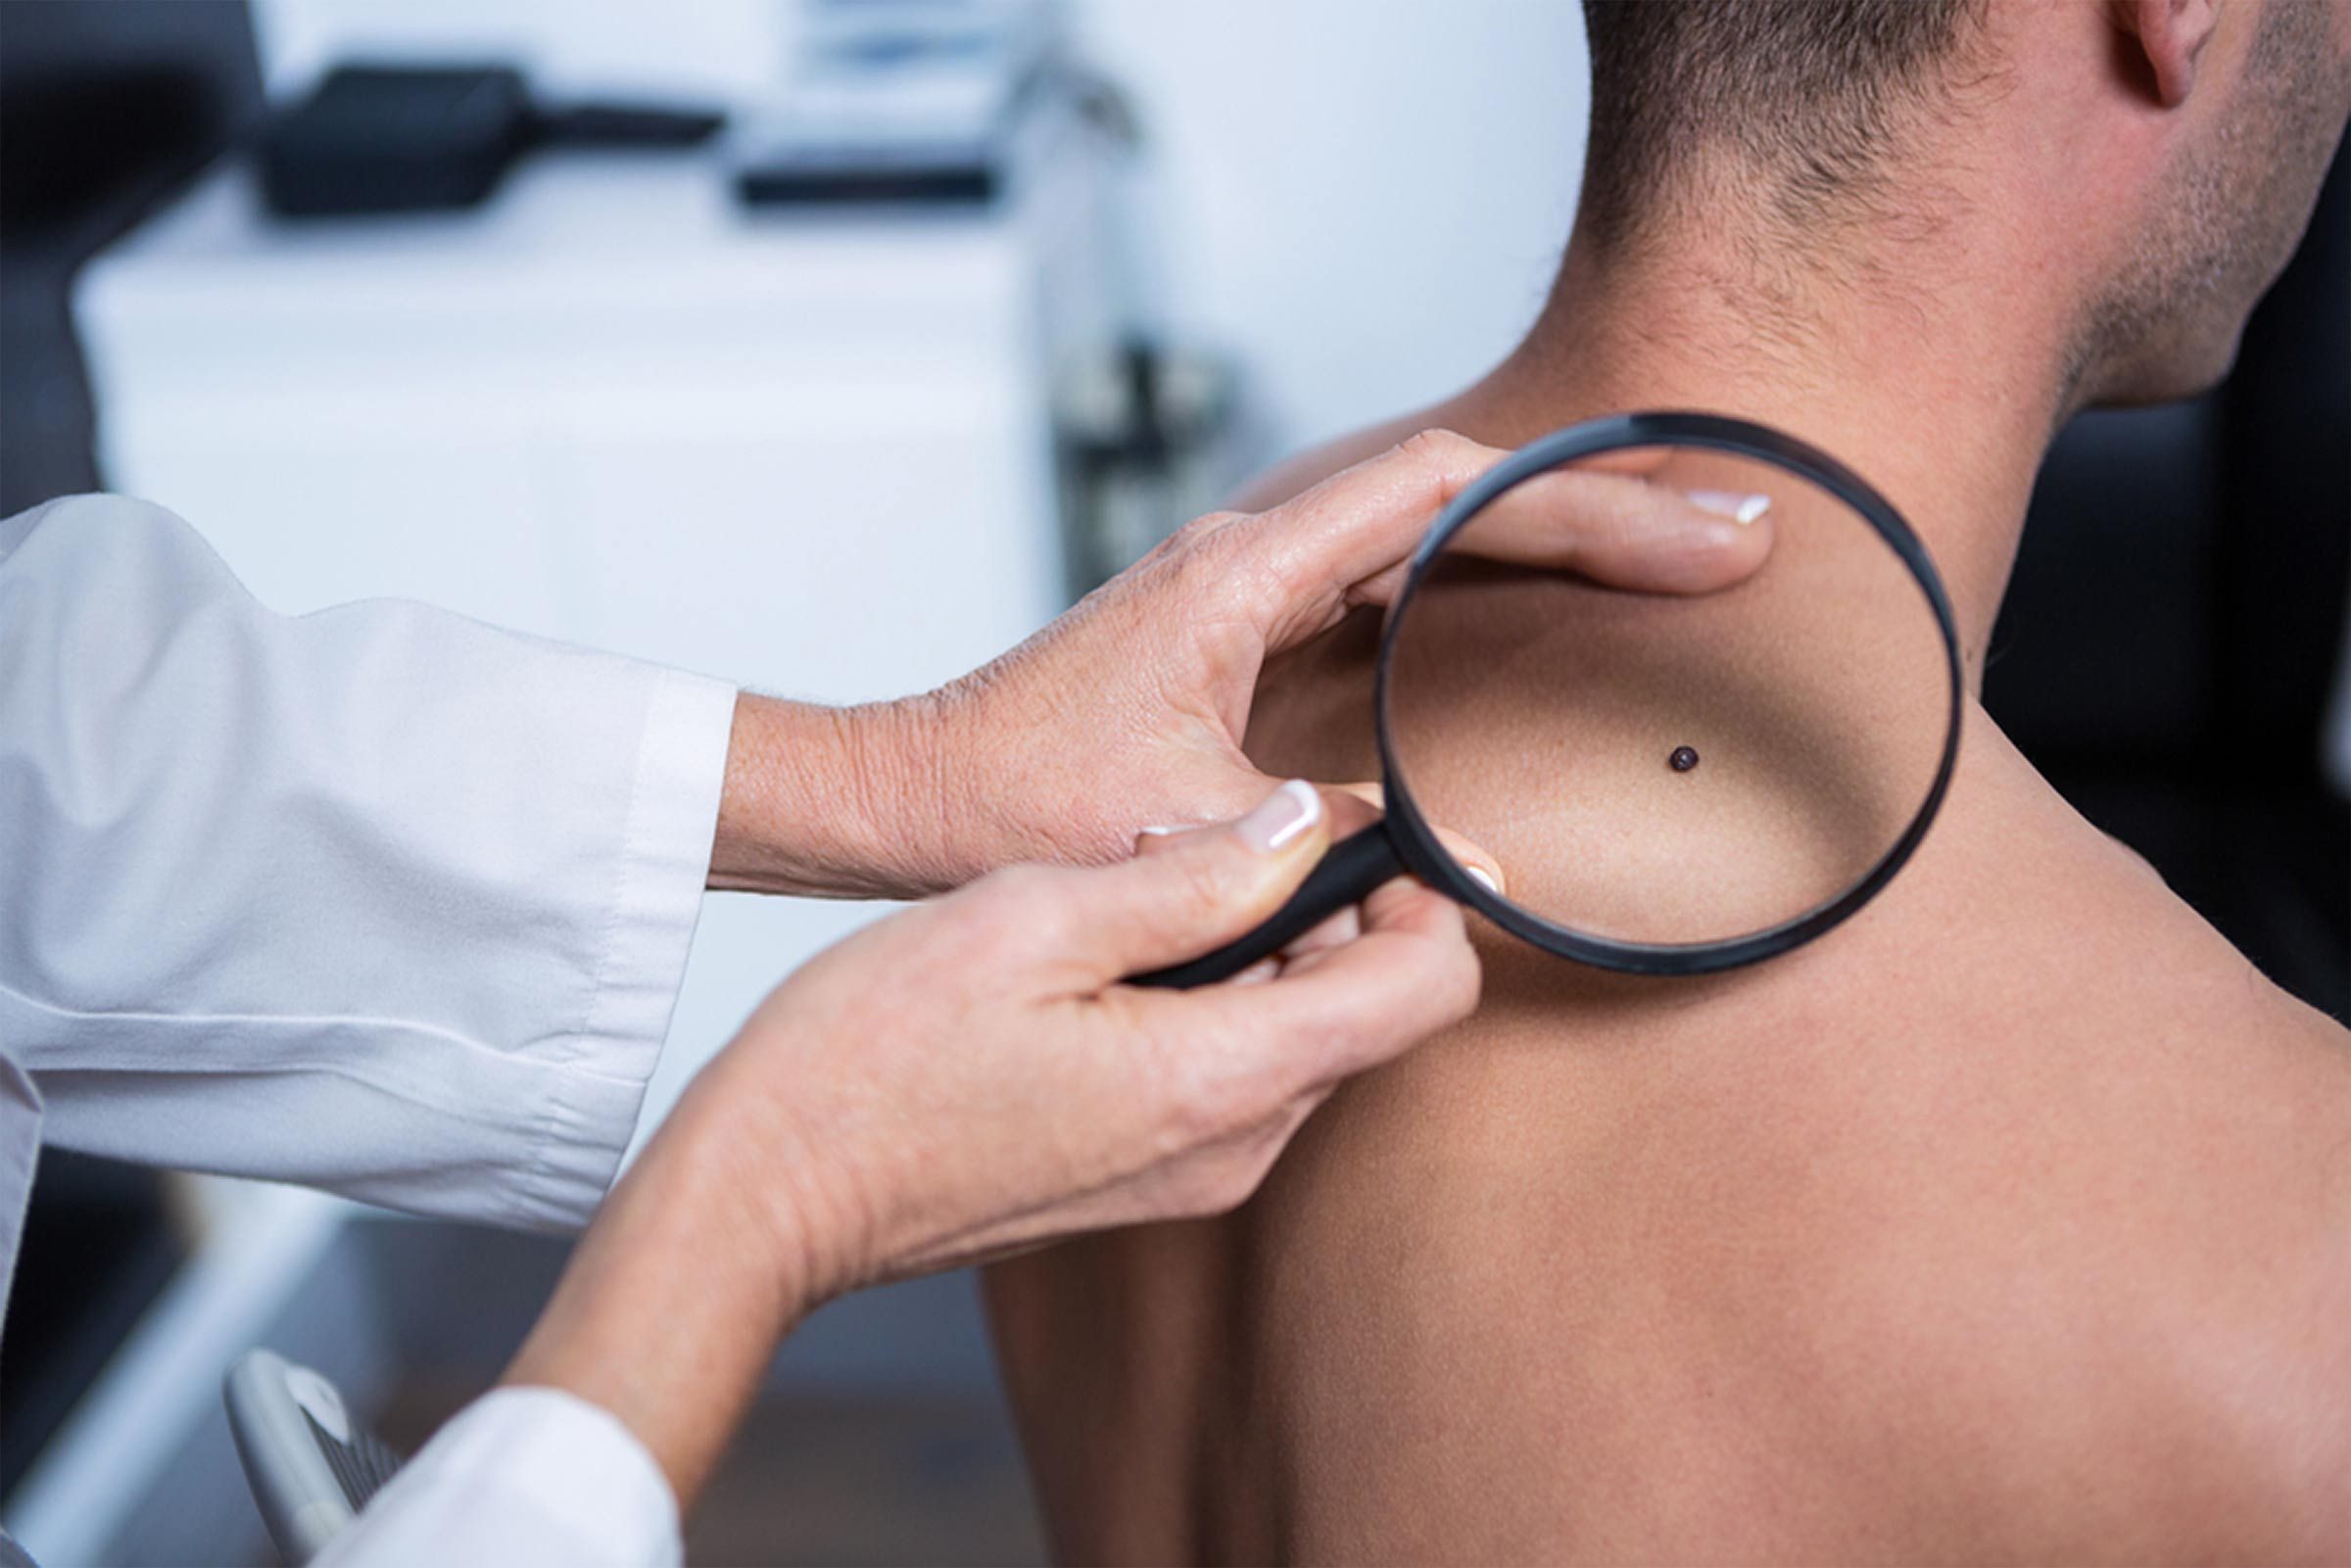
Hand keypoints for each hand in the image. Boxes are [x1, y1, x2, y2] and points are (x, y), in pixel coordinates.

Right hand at [505, 781, 1475, 1506]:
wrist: (766, 1198)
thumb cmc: (868, 1058)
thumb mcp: (1033, 917)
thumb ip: (1192, 876)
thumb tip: (1305, 825)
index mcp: (1222, 1079)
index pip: (1424, 987)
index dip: (1421, 892)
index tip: (1364, 828)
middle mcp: (1233, 1149)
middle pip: (1368, 1013)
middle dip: (1331, 914)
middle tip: (1220, 844)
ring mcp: (1191, 1178)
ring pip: (1299, 1041)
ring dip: (1260, 958)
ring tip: (1138, 901)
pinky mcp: (1145, 1183)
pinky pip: (1232, 1078)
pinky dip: (1210, 1006)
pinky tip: (1105, 966)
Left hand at [710, 428, 1772, 896]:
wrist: (911, 793)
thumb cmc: (1011, 797)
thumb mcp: (1180, 830)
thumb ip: (1323, 833)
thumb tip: (1460, 853)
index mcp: (1246, 570)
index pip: (1447, 492)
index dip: (1580, 502)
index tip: (1690, 531)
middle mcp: (1254, 554)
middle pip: (1465, 495)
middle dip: (1605, 512)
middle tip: (1735, 538)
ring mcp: (1250, 584)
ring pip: (1432, 527)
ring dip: (1551, 536)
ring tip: (1675, 554)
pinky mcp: (1243, 624)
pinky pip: (1392, 573)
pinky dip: (1482, 575)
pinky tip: (1540, 600)